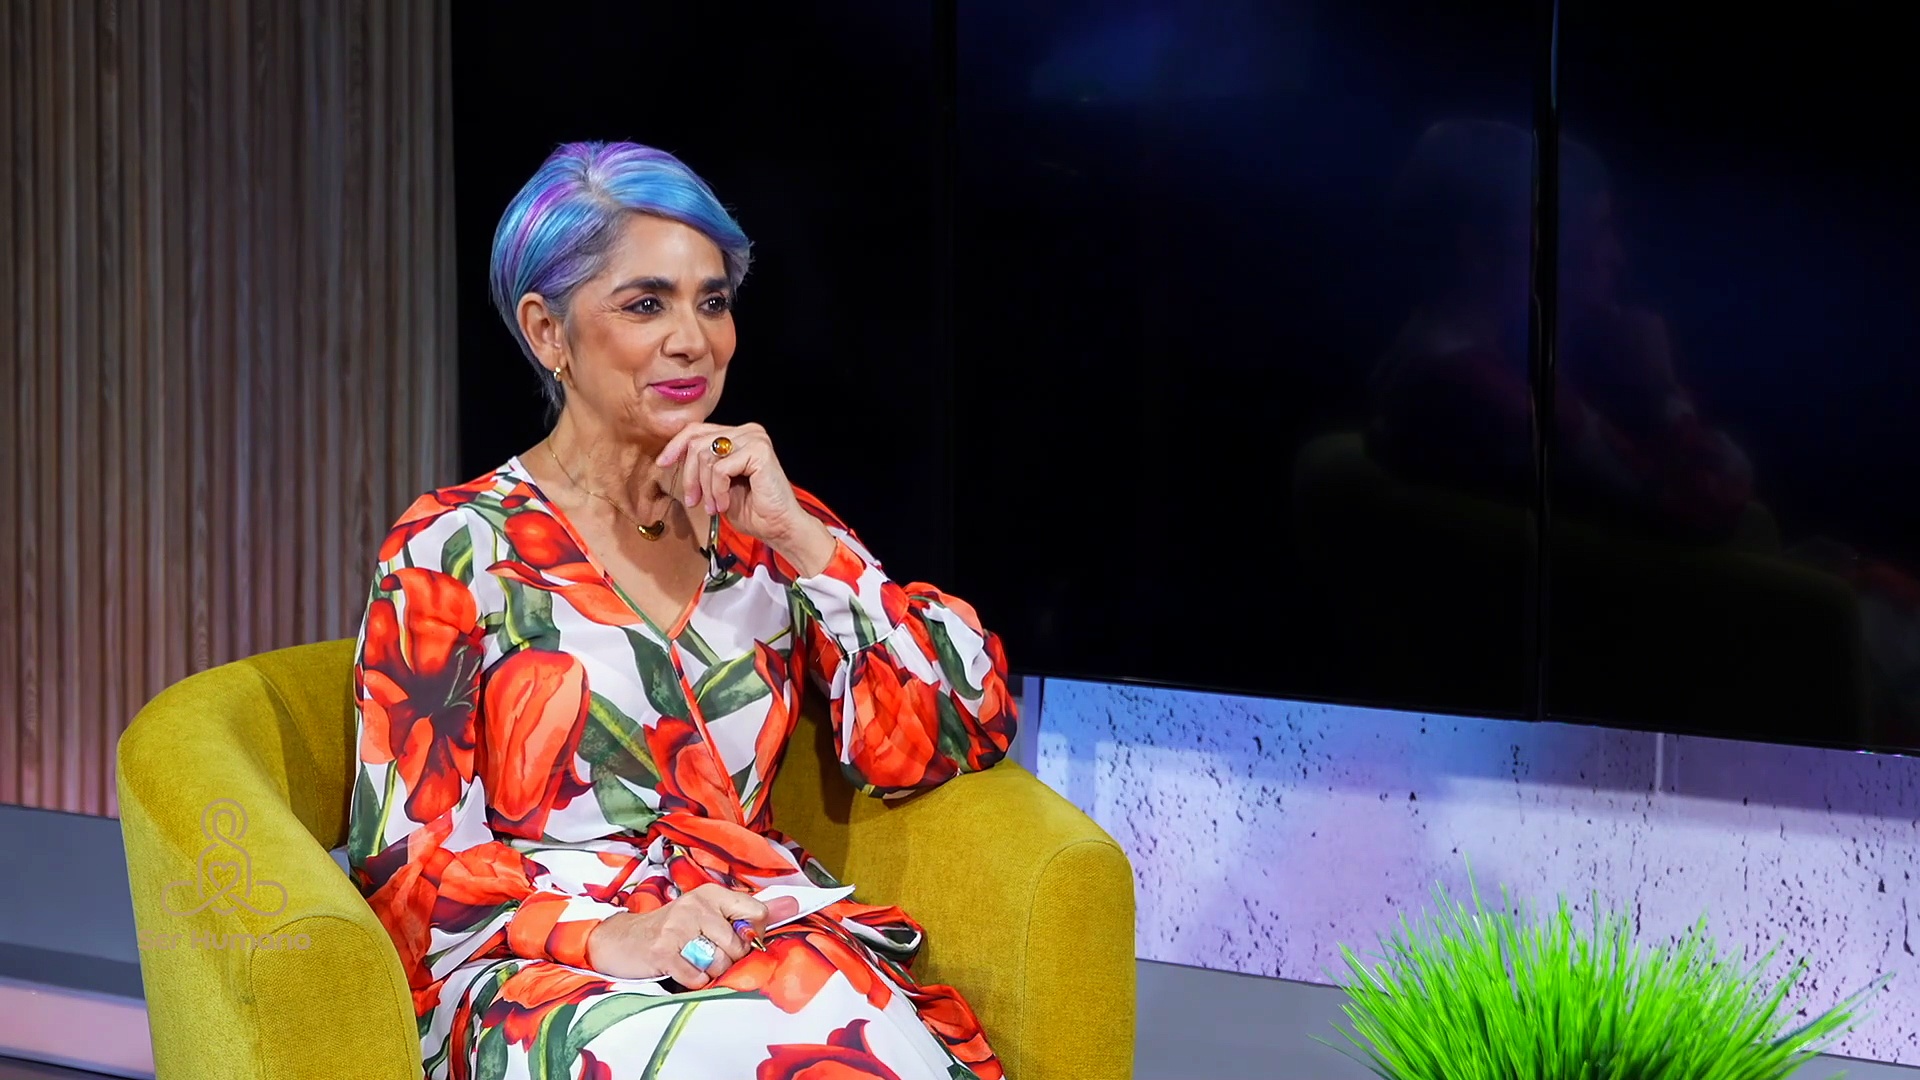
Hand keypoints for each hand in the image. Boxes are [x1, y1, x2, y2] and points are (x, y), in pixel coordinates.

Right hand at [585, 883, 771, 984]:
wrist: (621, 941)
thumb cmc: (672, 929)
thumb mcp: (710, 913)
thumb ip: (751, 911)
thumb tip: (794, 903)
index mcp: (712, 894)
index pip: (758, 913)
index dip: (753, 935)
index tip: (736, 938)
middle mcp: (696, 905)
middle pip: (740, 944)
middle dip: (728, 958)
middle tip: (706, 953)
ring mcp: (678, 927)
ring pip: (720, 962)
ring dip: (710, 971)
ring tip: (692, 961)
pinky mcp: (663, 950)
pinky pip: (697, 977)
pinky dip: (693, 981)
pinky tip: (681, 970)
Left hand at [655, 422, 835, 574]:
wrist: (778, 527)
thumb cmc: (752, 510)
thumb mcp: (717, 484)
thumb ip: (702, 466)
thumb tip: (672, 456)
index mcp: (738, 435)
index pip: (697, 429)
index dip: (675, 446)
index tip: (662, 464)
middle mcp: (748, 431)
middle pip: (697, 442)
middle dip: (689, 476)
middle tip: (694, 501)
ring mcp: (755, 438)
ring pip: (706, 456)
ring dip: (705, 488)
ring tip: (713, 506)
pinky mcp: (759, 450)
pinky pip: (720, 469)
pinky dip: (717, 491)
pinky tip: (724, 504)